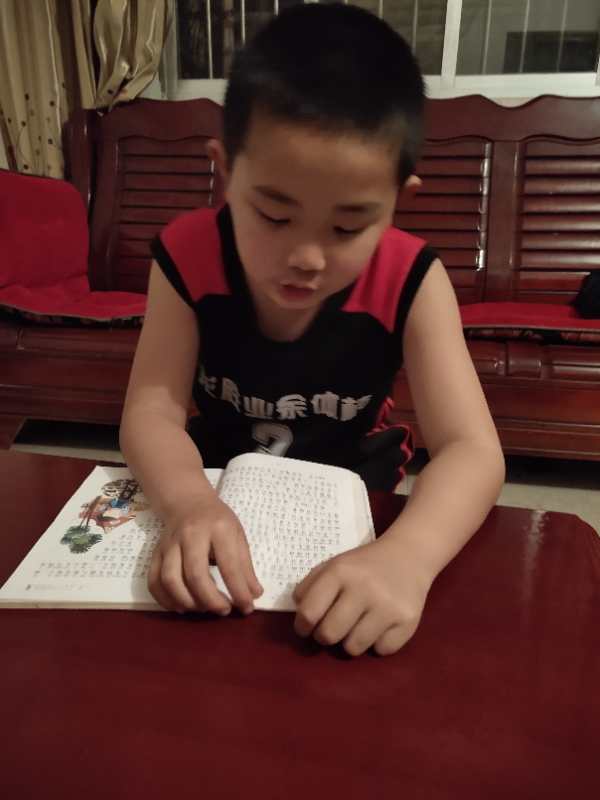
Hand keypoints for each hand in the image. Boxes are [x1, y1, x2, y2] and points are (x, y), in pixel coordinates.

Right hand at [148, 494, 262, 615]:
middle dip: (210, 599)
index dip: (238, 590)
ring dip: (187, 601)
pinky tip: (182, 607)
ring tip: (203, 610)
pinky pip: (154, 581)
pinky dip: (165, 599)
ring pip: (170, 579)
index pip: (229, 564)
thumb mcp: (237, 535)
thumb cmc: (217, 521)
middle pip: (195, 574)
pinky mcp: (156, 553)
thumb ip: (245, 566)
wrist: (188, 502)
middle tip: (224, 610)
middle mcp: (191, 534)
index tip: (247, 607)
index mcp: (218, 528)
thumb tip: (254, 595)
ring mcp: (170, 543)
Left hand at [293, 536, 431, 656]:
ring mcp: (387, 606)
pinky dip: (378, 643)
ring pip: (353, 647)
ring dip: (351, 641)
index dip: (302, 626)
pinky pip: (381, 650)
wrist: (409, 555)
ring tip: (358, 625)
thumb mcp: (334, 564)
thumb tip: (299, 615)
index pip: (309, 612)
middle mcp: (364, 588)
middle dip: (325, 636)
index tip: (305, 628)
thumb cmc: (365, 565)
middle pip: (329, 634)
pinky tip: (381, 625)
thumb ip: (311, 586)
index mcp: (340, 572)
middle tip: (332, 629)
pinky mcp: (407, 621)